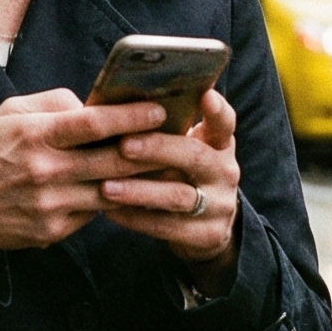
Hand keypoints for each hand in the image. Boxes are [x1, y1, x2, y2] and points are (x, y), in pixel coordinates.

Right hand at [0, 90, 168, 250]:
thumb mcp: (9, 113)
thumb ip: (53, 104)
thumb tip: (91, 104)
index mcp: (35, 135)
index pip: (93, 123)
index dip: (131, 116)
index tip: (159, 110)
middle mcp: (45, 171)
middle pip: (113, 161)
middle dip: (151, 150)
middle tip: (177, 139)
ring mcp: (51, 205)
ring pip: (111, 192)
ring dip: (141, 181)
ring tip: (166, 168)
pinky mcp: (52, 231)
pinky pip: (93, 214)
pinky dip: (113, 203)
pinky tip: (129, 194)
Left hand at [98, 88, 241, 286]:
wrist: (207, 228)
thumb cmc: (182, 174)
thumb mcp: (185, 149)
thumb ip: (168, 130)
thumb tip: (121, 103)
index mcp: (219, 144)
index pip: (225, 122)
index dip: (217, 110)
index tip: (205, 95)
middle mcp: (225, 172)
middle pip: (195, 157)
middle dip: (158, 149)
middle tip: (124, 145)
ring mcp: (219, 205)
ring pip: (178, 196)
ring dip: (139, 190)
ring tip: (106, 186)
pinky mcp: (207, 235)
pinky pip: (166, 226)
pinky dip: (135, 218)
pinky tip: (109, 211)